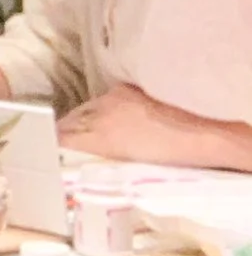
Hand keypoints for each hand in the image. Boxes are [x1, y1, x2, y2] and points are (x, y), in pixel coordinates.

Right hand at [58, 82, 189, 161]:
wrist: (206, 135)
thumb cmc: (173, 159)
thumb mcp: (130, 166)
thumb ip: (100, 159)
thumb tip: (79, 160)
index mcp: (100, 137)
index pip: (62, 138)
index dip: (54, 145)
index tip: (50, 152)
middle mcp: (101, 114)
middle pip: (68, 121)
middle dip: (63, 133)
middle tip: (62, 146)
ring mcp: (112, 99)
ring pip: (83, 109)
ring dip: (80, 121)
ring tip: (82, 134)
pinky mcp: (125, 88)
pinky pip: (100, 99)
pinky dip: (99, 109)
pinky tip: (105, 118)